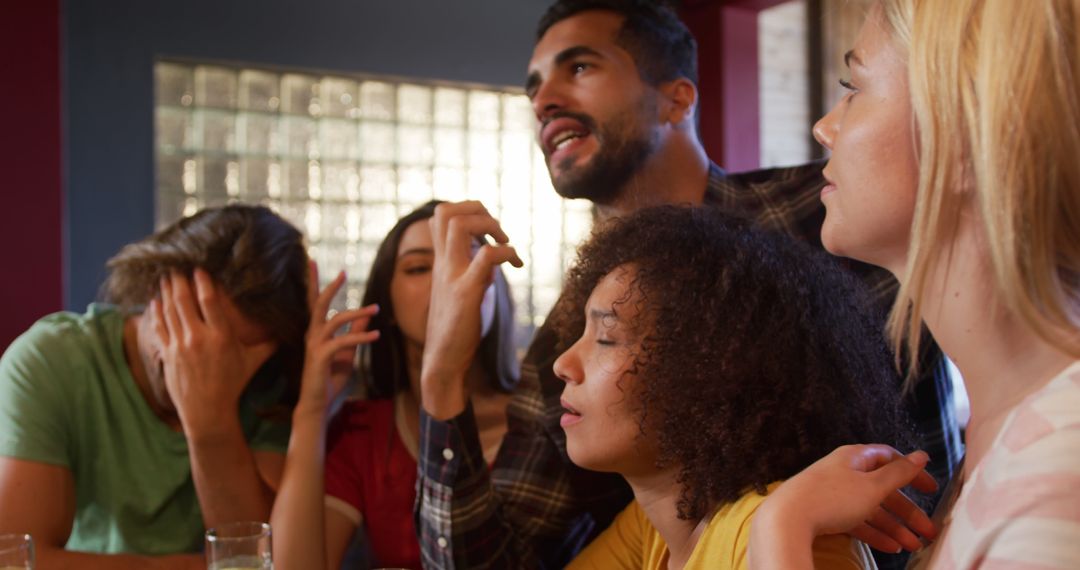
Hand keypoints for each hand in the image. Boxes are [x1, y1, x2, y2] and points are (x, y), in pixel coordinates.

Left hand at [149, 269, 276, 435]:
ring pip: (170, 311)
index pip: (209, 301)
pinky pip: (160, 327)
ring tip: (166, 276)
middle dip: (179, 281)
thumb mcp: (253, 363)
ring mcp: (180, 346)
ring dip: (167, 292)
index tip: (198, 267)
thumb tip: (287, 330)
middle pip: (185, 301)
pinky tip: (155, 300)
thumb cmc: (233, 385)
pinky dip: (156, 312)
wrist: (208, 411)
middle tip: (176, 265)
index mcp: (222, 337)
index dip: (203, 282)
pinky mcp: (168, 354)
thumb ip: (268, 344)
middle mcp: (199, 338)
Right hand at [295, 261, 379, 420]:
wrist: (318, 406)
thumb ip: (355, 334)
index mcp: (316, 333)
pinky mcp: (320, 357)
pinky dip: (360, 338)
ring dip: (358, 313)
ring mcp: (315, 346)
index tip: (311, 262)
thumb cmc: (330, 379)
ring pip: (335, 320)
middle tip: (343, 272)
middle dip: (330, 287)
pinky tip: (375, 336)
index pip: (314, 304)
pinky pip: (343, 342)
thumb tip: (367, 317)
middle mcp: (312, 336)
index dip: (313, 283)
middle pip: (318, 304)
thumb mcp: (348, 353)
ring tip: (377, 309)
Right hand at [421, 201, 521, 418]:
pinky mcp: (465, 293)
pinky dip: (506, 252)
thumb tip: (489, 257)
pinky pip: (485, 257)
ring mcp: (451, 276)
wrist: (442, 363)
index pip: (439, 216)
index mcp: (440, 263)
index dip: (467, 211)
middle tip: (498, 233)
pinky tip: (516, 266)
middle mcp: (442, 264)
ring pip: (460, 225)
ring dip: (490, 225)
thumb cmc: (455, 331)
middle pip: (445, 211)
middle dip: (478, 210)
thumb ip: (470, 270)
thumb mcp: (460, 292)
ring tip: (505, 243)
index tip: (489, 232)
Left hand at [758, 445, 938, 553]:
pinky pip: (856, 522)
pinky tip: (891, 547)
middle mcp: (844, 472)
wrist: (787, 520)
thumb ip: (899, 473)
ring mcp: (834, 493)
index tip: (931, 489)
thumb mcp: (872, 486)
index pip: (890, 458)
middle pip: (883, 489)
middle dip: (907, 511)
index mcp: (855, 458)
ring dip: (895, 527)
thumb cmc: (830, 498)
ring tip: (914, 545)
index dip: (912, 472)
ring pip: (871, 509)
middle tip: (929, 530)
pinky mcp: (825, 513)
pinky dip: (874, 533)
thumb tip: (921, 455)